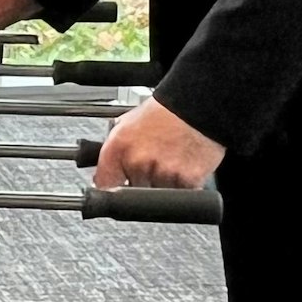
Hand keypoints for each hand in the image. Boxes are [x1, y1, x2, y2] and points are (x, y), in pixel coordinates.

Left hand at [93, 98, 225, 189]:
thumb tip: (108, 166)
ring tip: (171, 159)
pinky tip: (184, 165)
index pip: (105, 183)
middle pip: (134, 189)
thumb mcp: (128, 122)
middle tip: (155, 161)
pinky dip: (184, 185)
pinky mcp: (187, 182)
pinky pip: (181, 194)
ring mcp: (162, 173)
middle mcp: (138, 161)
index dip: (111, 186)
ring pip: (158, 193)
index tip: (116, 186)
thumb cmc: (165, 112)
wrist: (197, 106)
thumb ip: (116, 147)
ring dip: (164, 183)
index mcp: (119, 146)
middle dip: (142, 180)